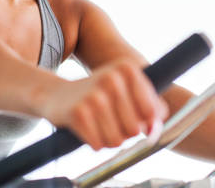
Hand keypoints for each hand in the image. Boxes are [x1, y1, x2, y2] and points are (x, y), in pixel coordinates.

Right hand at [41, 59, 168, 149]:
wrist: (58, 95)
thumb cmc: (99, 95)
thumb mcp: (127, 91)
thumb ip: (151, 109)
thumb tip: (156, 129)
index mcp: (128, 68)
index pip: (152, 112)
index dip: (145, 122)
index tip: (132, 117)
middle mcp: (112, 78)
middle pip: (135, 129)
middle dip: (125, 133)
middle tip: (111, 121)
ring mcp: (94, 95)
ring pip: (117, 140)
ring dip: (109, 139)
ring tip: (99, 124)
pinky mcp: (78, 112)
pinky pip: (98, 145)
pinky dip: (94, 142)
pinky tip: (87, 128)